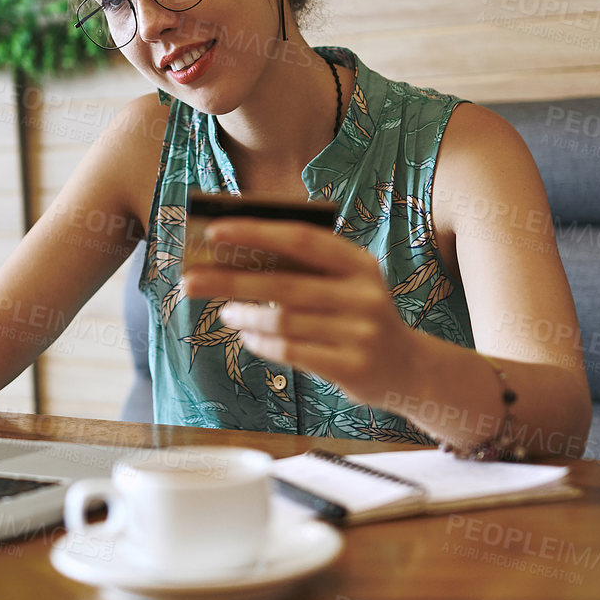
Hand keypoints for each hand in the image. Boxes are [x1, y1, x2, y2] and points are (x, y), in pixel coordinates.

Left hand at [177, 218, 416, 406]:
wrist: (409, 368)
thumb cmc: (359, 316)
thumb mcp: (346, 284)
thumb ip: (303, 269)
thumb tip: (233, 256)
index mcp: (359, 263)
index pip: (301, 239)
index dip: (256, 232)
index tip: (213, 230)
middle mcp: (363, 295)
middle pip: (282, 284)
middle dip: (229, 280)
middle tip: (190, 280)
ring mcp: (360, 333)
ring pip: (283, 321)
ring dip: (244, 315)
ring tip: (225, 311)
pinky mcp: (351, 367)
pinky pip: (291, 351)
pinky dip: (261, 342)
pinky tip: (247, 336)